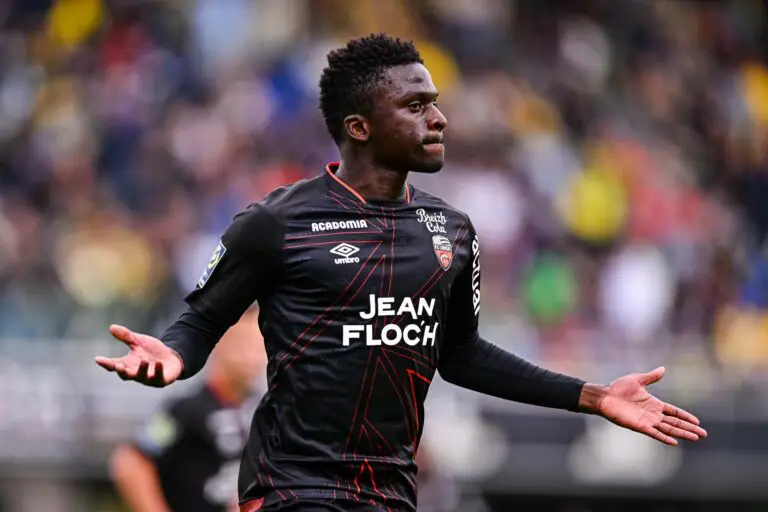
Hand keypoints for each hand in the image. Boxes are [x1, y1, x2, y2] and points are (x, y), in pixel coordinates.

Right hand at [94, 325, 183, 386]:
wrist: (172, 358)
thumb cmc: (152, 351)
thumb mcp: (138, 341)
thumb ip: (126, 336)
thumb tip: (111, 327)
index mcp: (128, 364)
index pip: (114, 365)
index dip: (106, 363)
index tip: (98, 359)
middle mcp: (135, 373)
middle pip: (125, 375)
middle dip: (121, 371)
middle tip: (117, 366)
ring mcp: (148, 378)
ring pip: (142, 377)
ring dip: (141, 370)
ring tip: (143, 361)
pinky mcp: (161, 380)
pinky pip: (158, 377)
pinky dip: (158, 371)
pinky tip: (158, 363)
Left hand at [584, 367, 707, 445]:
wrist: (604, 396)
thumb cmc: (618, 388)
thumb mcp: (637, 380)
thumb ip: (651, 377)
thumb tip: (663, 369)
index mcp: (654, 403)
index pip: (674, 411)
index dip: (685, 416)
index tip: (697, 421)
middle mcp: (653, 414)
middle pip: (675, 422)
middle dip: (689, 428)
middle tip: (703, 434)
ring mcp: (647, 421)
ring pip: (668, 429)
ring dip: (682, 433)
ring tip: (695, 437)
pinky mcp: (639, 426)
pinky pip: (654, 433)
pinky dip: (664, 437)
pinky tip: (674, 442)